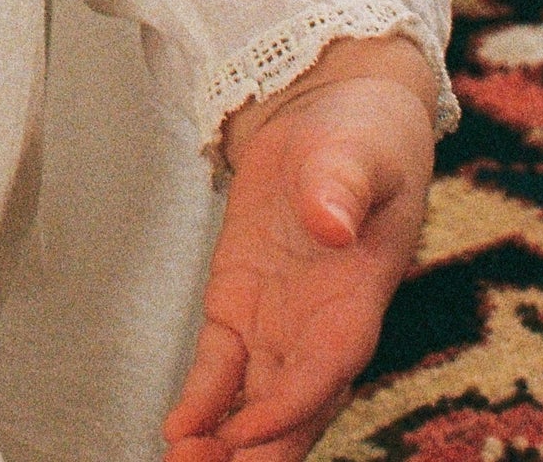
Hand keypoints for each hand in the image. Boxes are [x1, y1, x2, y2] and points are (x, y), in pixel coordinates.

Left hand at [162, 42, 437, 460]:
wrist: (334, 114)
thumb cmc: (364, 137)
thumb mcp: (360, 149)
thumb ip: (344, 185)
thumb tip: (331, 220)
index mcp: (357, 297)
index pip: (325, 369)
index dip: (290, 406)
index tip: (250, 432)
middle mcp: (320, 326)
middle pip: (291, 408)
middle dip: (258, 449)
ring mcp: (279, 321)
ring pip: (253, 401)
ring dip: (224, 439)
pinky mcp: (241, 302)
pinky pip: (220, 364)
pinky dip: (201, 398)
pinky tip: (178, 429)